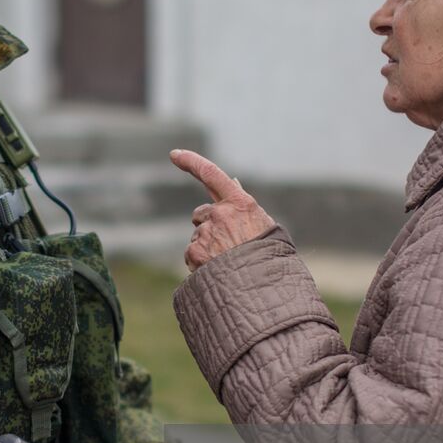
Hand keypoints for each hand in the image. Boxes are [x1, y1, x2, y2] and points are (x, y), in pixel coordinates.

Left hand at [169, 149, 276, 271]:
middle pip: (201, 214)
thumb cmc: (267, 256)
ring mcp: (207, 232)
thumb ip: (243, 204)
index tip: (174, 155)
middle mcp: (221, 213)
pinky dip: (199, 262)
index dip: (191, 162)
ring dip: (207, 247)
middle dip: (208, 225)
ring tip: (227, 263)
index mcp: (241, 203)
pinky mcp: (195, 251)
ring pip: (198, 236)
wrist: (263, 288)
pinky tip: (217, 270)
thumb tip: (232, 181)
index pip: (211, 173)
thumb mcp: (262, 224)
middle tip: (227, 246)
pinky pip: (191, 254)